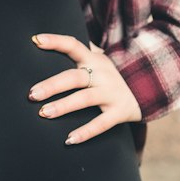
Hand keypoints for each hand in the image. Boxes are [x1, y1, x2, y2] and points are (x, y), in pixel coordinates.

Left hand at [27, 33, 142, 144]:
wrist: (147, 89)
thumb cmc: (108, 76)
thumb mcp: (98, 61)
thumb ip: (77, 54)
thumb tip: (42, 44)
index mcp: (94, 59)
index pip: (73, 45)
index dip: (55, 41)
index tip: (36, 40)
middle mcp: (102, 74)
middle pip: (75, 77)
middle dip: (52, 85)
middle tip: (32, 94)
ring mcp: (111, 93)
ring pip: (85, 99)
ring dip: (64, 106)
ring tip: (44, 113)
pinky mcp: (119, 112)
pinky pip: (101, 124)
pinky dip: (85, 132)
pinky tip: (69, 139)